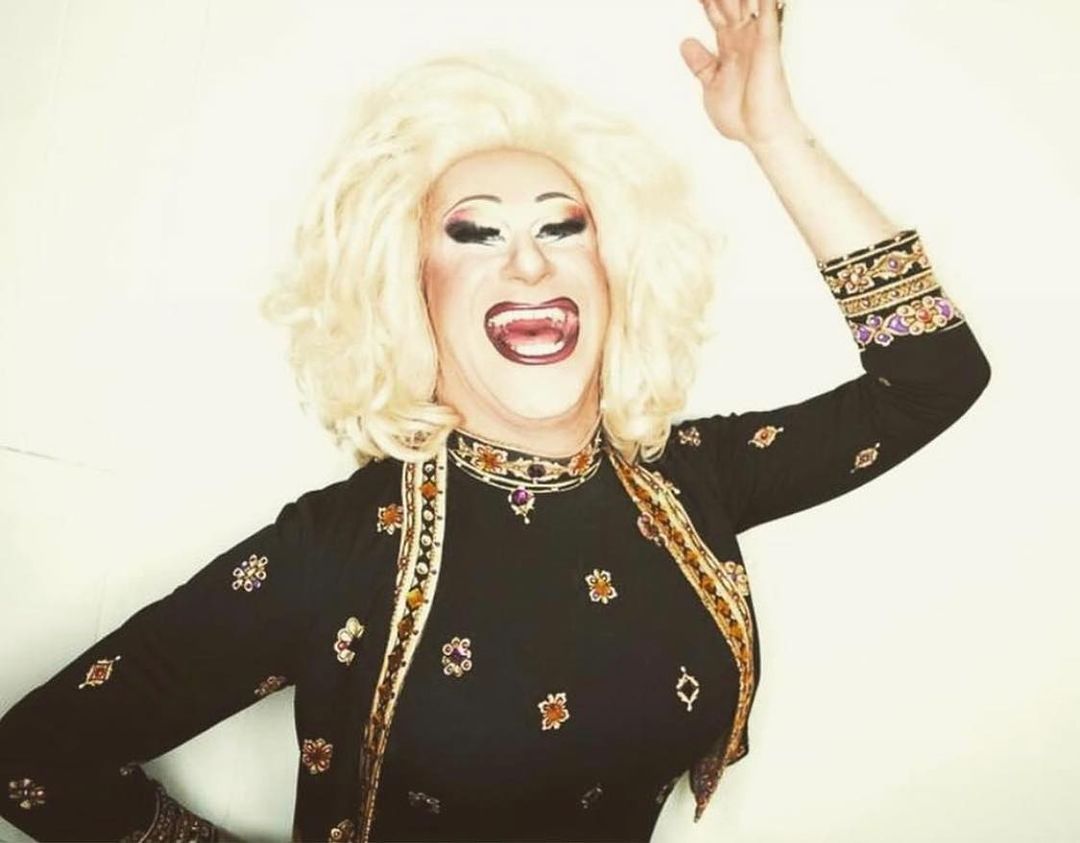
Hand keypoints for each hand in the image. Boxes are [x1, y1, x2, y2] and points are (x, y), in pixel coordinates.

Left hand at [680, 0, 804, 147]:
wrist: (758, 134)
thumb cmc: (741, 115)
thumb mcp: (710, 85)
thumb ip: (701, 63)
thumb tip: (685, 42)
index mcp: (728, 47)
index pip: (714, 12)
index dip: (705, 0)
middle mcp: (743, 38)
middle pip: (729, 2)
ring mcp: (755, 39)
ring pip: (746, 2)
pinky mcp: (767, 44)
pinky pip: (766, 14)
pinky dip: (765, 1)